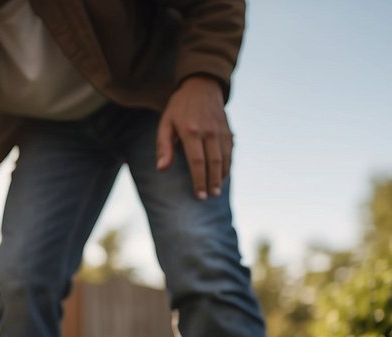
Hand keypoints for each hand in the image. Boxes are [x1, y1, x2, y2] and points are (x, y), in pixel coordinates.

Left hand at [156, 75, 232, 199]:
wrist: (202, 85)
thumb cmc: (179, 108)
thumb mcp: (165, 124)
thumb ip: (164, 147)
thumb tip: (161, 169)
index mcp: (191, 132)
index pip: (197, 161)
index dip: (199, 180)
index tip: (199, 195)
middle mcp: (208, 132)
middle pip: (214, 162)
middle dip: (212, 182)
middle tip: (210, 196)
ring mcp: (220, 130)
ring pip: (225, 157)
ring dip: (222, 175)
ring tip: (217, 190)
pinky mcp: (227, 129)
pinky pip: (230, 150)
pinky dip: (228, 164)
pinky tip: (223, 174)